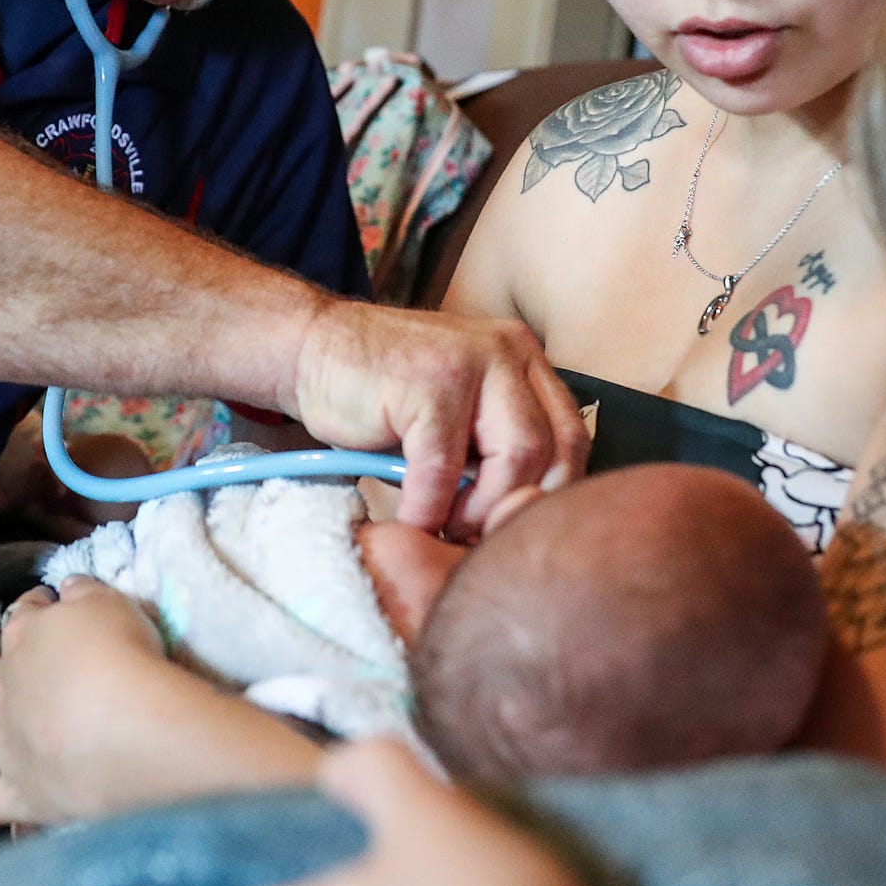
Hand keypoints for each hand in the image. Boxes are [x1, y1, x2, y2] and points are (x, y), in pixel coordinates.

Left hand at [0, 580, 324, 830]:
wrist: (129, 729)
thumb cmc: (124, 658)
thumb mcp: (111, 606)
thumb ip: (86, 596)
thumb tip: (68, 588)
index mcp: (29, 641)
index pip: (24, 615)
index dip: (31, 606)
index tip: (40, 600)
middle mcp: (8, 692)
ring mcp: (7, 745)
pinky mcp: (20, 794)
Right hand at [285, 301, 588, 534]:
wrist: (312, 350)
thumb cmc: (385, 396)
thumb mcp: (460, 415)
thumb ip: (498, 447)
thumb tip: (528, 522)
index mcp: (526, 360)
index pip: (573, 439)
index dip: (552, 497)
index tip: (517, 530)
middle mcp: (511, 353)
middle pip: (554, 452)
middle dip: (517, 508)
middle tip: (478, 535)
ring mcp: (472, 362)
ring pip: (516, 458)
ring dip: (481, 511)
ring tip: (447, 525)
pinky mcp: (428, 384)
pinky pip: (444, 469)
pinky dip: (429, 508)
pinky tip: (412, 520)